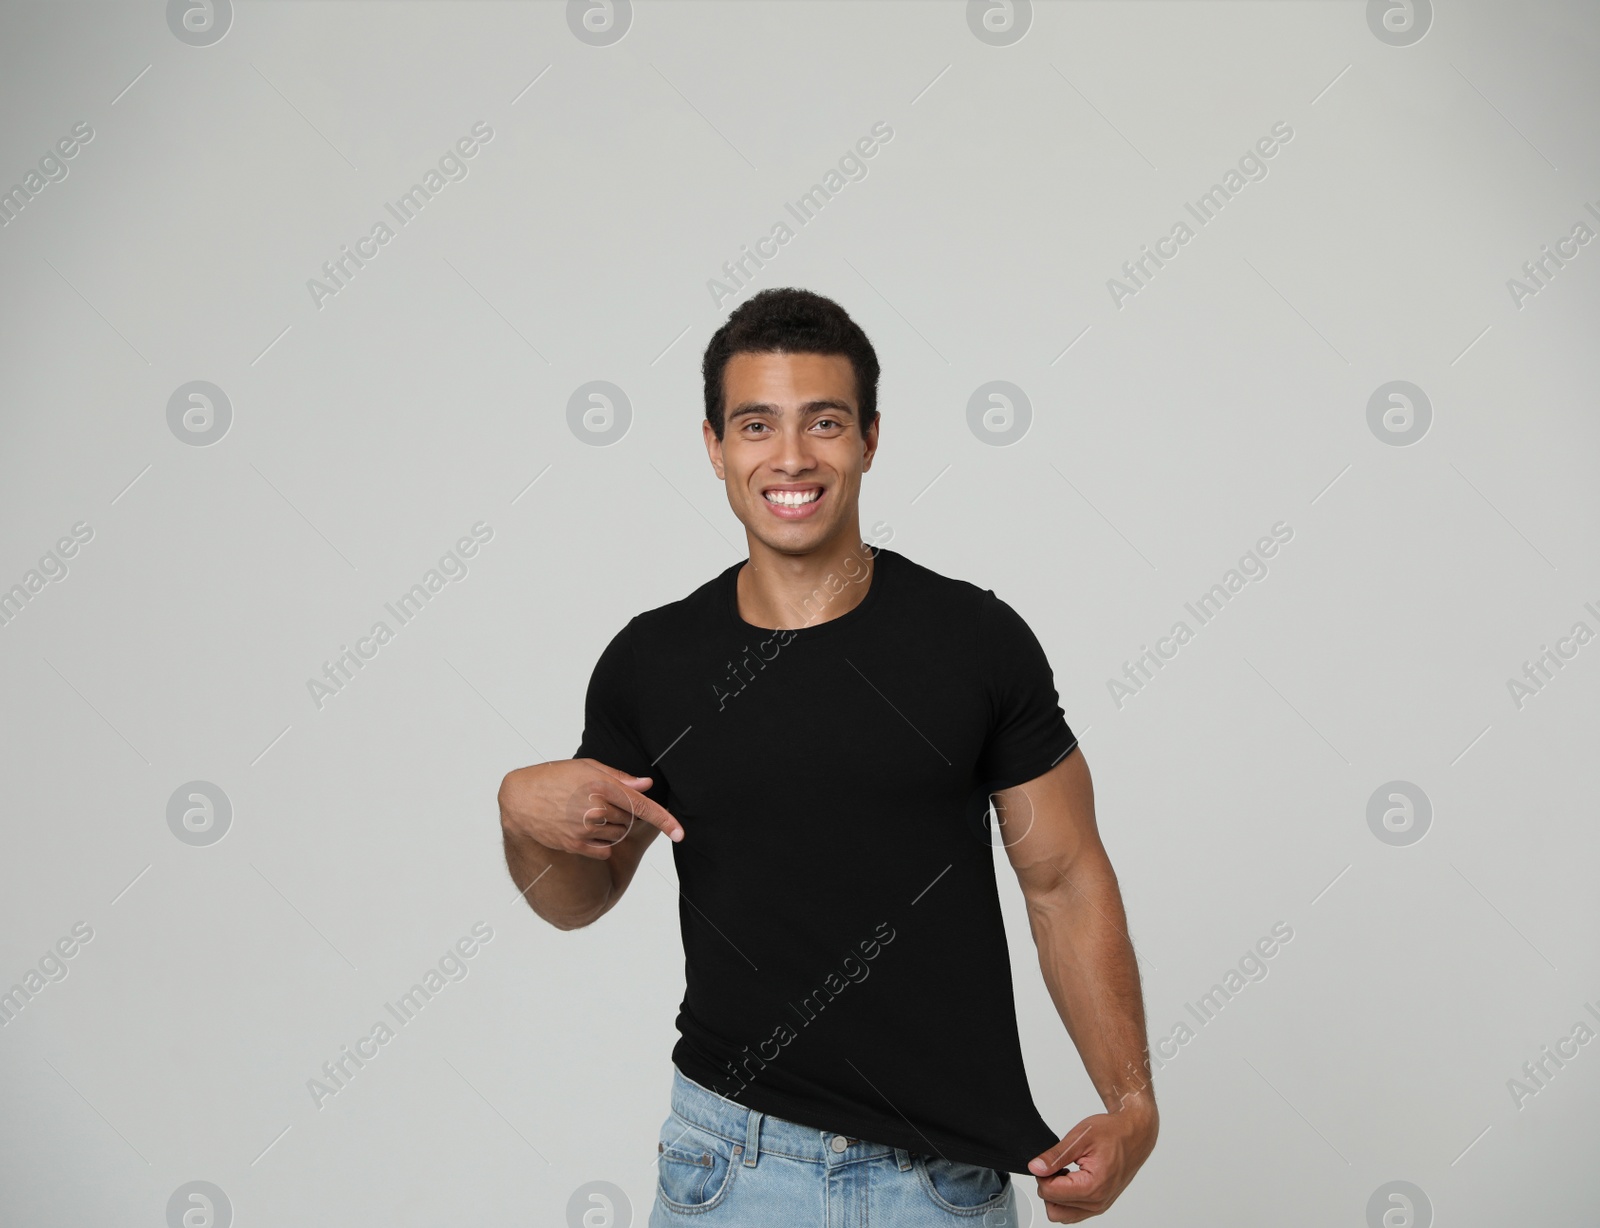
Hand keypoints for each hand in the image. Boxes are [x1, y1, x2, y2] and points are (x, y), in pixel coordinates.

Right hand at [498, 758, 682, 858]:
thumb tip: (646, 785)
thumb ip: (619, 778)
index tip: (680, 833)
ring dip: (613, 826)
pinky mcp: (575, 845)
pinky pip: (604, 849)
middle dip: (623, 811)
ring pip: (618, 834)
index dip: (665, 820)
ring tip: (588, 812)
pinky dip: (602, 842)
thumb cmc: (553, 777)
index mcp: (600, 787)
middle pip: (630, 819)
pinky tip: (585, 828)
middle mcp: (595, 810)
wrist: (520, 799)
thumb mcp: (586, 768)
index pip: (642, 806)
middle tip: (598, 800)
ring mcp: (584, 830)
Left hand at [1027, 1101, 1157, 1222]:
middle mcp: (1097, 1203)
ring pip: (1061, 1214)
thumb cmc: (1113, 1133)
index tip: (1048, 1160)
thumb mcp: (1080, 1138)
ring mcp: (1100, 1207)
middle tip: (1056, 1165)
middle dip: (1048, 1186)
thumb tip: (1035, 1168)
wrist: (1134, 1135)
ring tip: (1065, 1171)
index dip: (1042, 1174)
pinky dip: (1066, 1198)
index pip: (1050, 1193)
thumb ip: (1055, 1157)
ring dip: (1057, 1195)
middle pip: (1053, 1208)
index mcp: (1093, 1187)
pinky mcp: (1100, 1205)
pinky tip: (1071, 1178)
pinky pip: (1073, 1212)